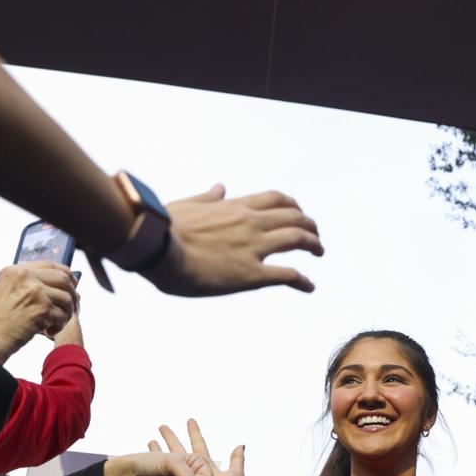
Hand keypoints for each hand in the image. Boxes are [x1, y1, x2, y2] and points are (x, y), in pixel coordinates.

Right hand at [0, 262, 76, 362]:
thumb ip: (6, 286)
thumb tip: (18, 284)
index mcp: (14, 271)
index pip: (49, 264)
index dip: (65, 274)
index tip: (72, 283)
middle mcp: (25, 277)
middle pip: (63, 278)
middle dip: (71, 293)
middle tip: (72, 305)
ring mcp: (36, 292)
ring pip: (66, 298)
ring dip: (67, 312)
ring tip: (57, 322)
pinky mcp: (43, 308)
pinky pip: (63, 315)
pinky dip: (60, 325)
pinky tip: (50, 331)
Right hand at [145, 185, 322, 295]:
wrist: (156, 249)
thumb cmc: (163, 228)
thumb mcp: (186, 205)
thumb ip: (207, 198)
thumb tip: (220, 188)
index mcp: (235, 207)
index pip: (276, 199)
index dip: (293, 205)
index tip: (299, 213)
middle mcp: (251, 223)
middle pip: (294, 217)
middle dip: (309, 225)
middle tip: (314, 236)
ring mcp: (253, 248)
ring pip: (298, 240)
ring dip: (314, 245)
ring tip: (319, 252)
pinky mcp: (251, 275)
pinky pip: (287, 275)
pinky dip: (303, 280)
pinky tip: (309, 286)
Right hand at [149, 420, 243, 475]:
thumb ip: (236, 462)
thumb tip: (240, 445)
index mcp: (203, 466)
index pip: (198, 445)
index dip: (194, 432)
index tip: (190, 420)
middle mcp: (189, 472)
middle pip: (177, 449)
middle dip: (170, 438)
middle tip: (162, 427)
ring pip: (166, 460)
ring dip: (158, 450)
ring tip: (151, 441)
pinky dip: (153, 468)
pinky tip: (147, 460)